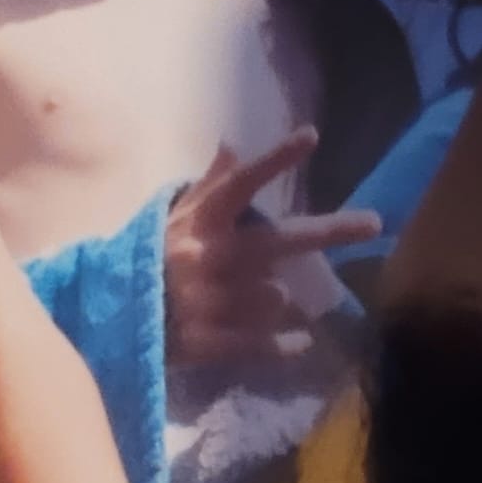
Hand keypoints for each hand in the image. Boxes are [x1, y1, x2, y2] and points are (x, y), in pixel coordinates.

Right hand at [165, 127, 379, 365]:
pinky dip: (283, 346)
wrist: (107, 318)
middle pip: (276, 240)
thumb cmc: (146, 261)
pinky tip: (304, 343)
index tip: (311, 136)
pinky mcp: (206, 342)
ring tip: (284, 300)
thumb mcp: (173, 218)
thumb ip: (208, 185)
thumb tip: (232, 143)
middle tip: (375, 223)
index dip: (274, 160)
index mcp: (199, 224)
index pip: (239, 185)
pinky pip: (257, 345)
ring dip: (282, 298)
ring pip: (271, 294)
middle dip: (328, 230)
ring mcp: (208, 302)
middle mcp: (207, 258)